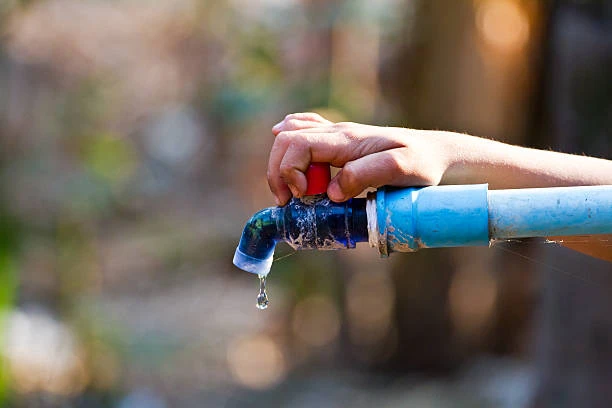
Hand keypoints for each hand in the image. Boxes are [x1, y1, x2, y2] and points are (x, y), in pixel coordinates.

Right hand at [268, 112, 453, 204]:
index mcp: (346, 140)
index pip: (298, 144)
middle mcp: (337, 133)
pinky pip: (304, 130)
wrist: (436, 154)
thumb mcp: (401, 170)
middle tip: (291, 201)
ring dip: (282, 165)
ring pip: (290, 136)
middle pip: (286, 141)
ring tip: (295, 191)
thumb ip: (365, 176)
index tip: (303, 198)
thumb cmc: (423, 164)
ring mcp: (337, 135)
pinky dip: (289, 141)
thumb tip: (332, 191)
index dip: (289, 172)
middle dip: (279, 172)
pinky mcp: (340, 143)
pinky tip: (289, 150)